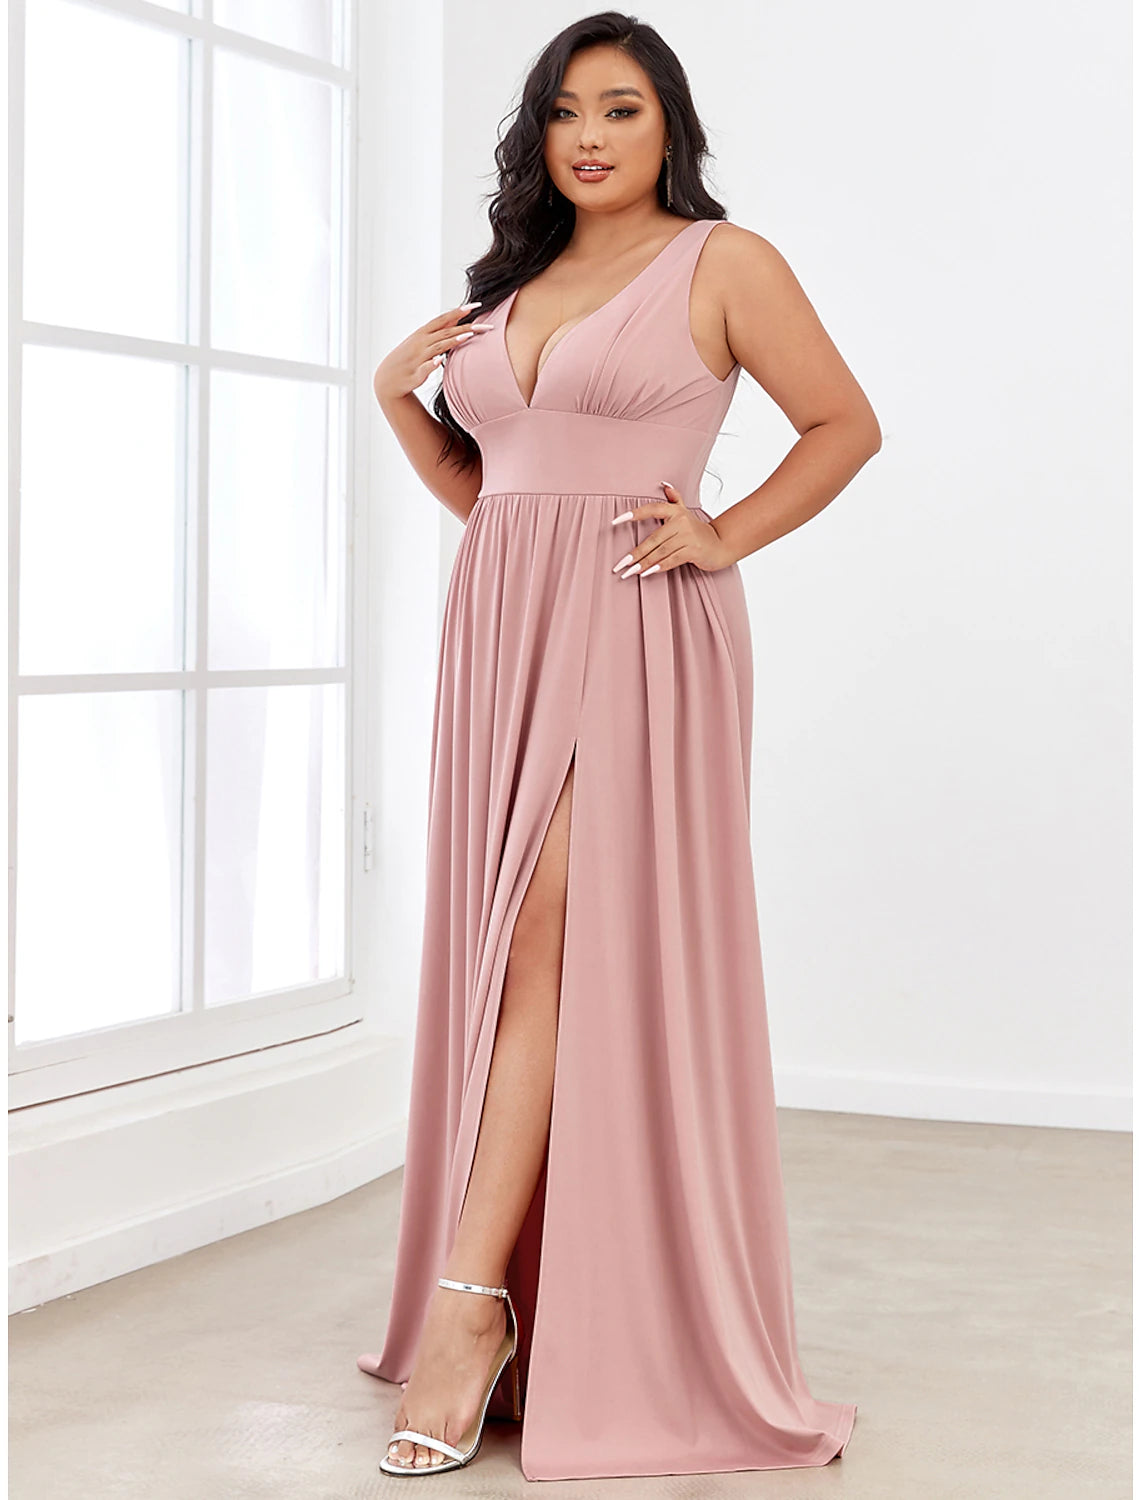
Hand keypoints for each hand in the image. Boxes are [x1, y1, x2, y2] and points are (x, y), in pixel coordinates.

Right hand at [372, 301, 494, 403]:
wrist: (388, 378)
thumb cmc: (409, 358)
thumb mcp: (424, 341)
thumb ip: (441, 330)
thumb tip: (458, 318)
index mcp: (423, 333)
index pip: (443, 319)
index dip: (459, 311)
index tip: (477, 305)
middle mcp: (422, 342)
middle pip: (446, 331)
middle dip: (466, 327)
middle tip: (485, 325)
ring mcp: (419, 357)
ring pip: (438, 346)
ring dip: (453, 340)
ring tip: (469, 335)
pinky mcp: (417, 372)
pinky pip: (426, 367)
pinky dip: (432, 363)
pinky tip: (440, 360)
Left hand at [610, 482, 735, 576]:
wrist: (721, 544)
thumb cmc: (697, 531)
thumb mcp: (686, 513)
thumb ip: (674, 499)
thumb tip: (664, 484)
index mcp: (676, 511)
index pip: (652, 509)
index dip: (633, 514)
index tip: (614, 521)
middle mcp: (681, 521)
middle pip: (653, 539)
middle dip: (635, 553)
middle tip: (620, 565)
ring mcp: (688, 536)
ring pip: (660, 551)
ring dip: (643, 563)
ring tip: (629, 572)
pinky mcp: (694, 550)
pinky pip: (672, 560)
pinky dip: (658, 567)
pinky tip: (646, 574)